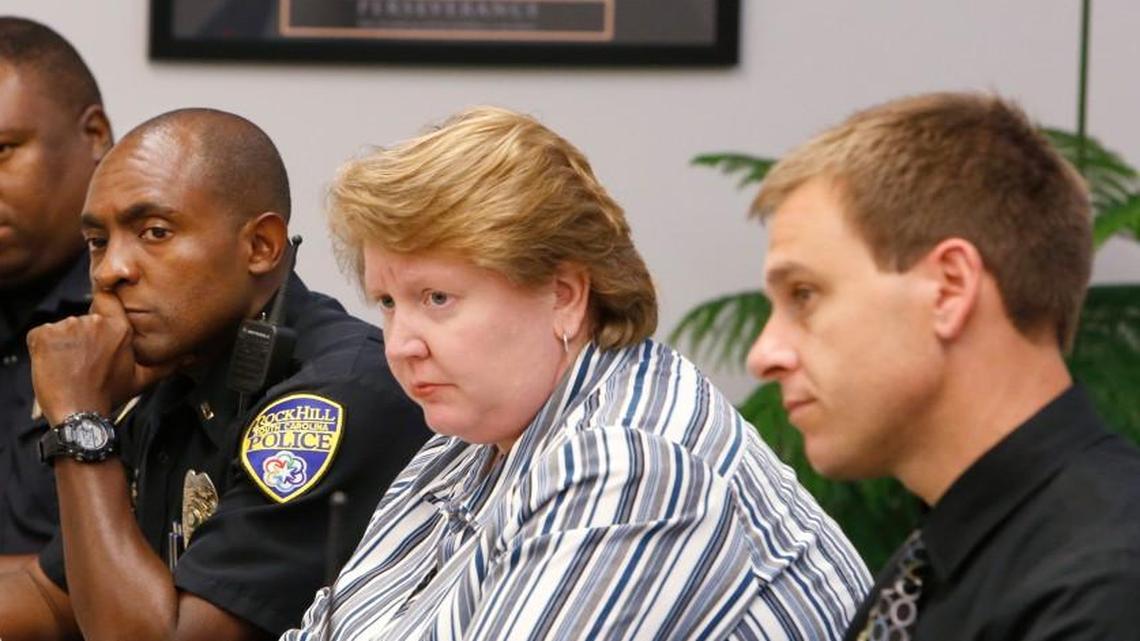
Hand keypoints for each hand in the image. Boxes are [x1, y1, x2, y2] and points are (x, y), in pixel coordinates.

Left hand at [28, 292, 169, 425]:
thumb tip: (193, 357)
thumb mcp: (142, 379)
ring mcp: (66, 327)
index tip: (98, 323)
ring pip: (61, 330)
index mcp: (118, 328)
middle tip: (82, 364)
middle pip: (82, 321)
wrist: (78, 414)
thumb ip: (167, 364)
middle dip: (80, 338)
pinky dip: (42, 350)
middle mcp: (94, 322)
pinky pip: (40, 335)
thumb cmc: (109, 396)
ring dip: (61, 346)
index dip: (101, 309)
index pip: (106, 300)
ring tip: (68, 368)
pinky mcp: (42, 335)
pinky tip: (52, 366)